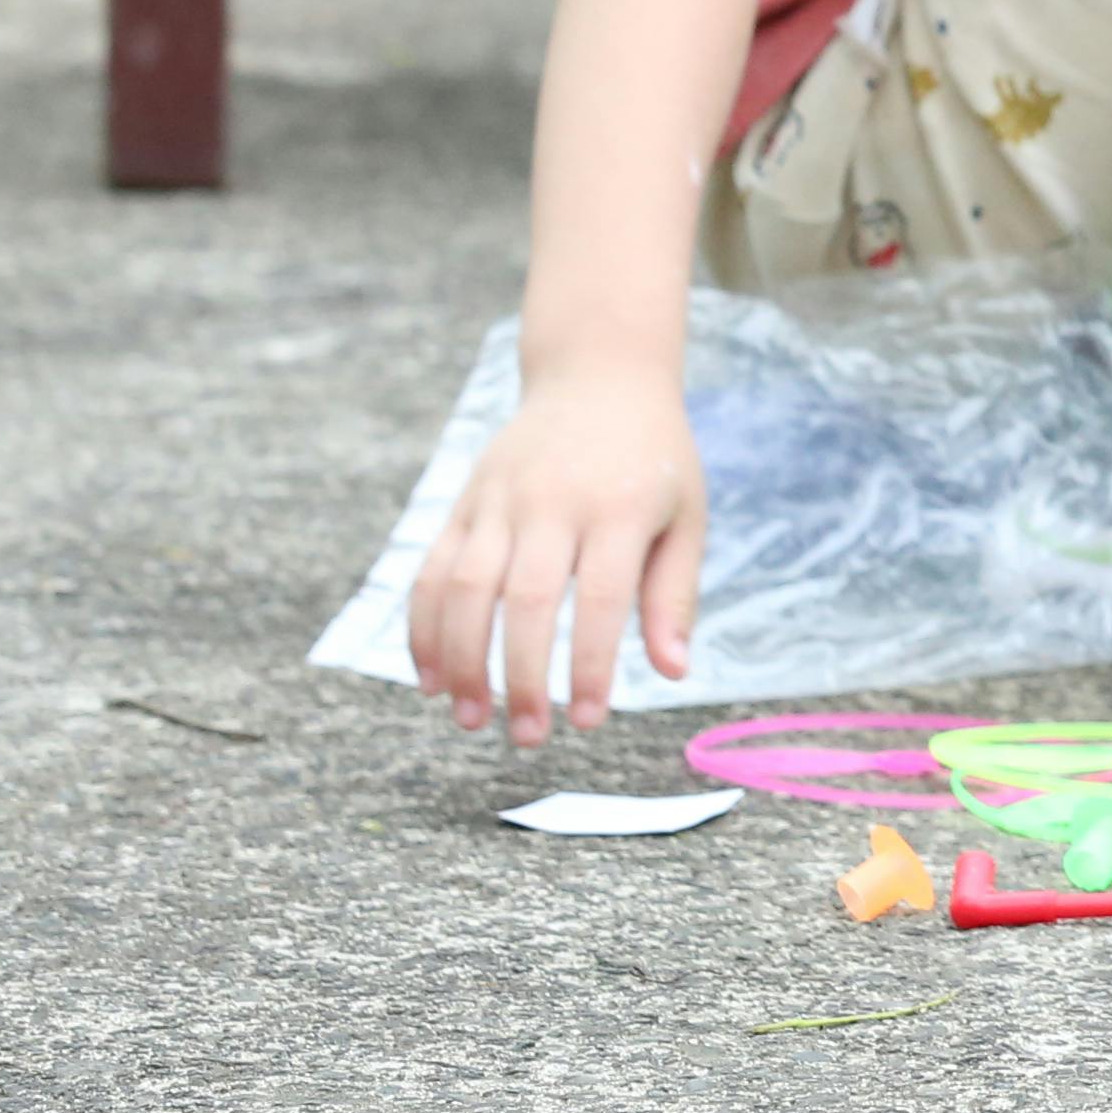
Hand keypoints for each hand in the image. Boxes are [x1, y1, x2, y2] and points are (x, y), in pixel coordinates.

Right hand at [408, 367, 705, 745]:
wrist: (598, 375)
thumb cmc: (653, 459)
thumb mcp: (687, 513)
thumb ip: (675, 594)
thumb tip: (673, 672)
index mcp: (618, 506)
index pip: (599, 598)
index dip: (590, 665)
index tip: (588, 722)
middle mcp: (552, 500)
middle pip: (523, 599)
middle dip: (520, 676)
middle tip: (527, 738)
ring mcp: (499, 498)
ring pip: (464, 587)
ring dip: (460, 661)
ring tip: (470, 719)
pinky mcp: (465, 501)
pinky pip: (432, 570)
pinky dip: (425, 627)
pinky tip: (431, 677)